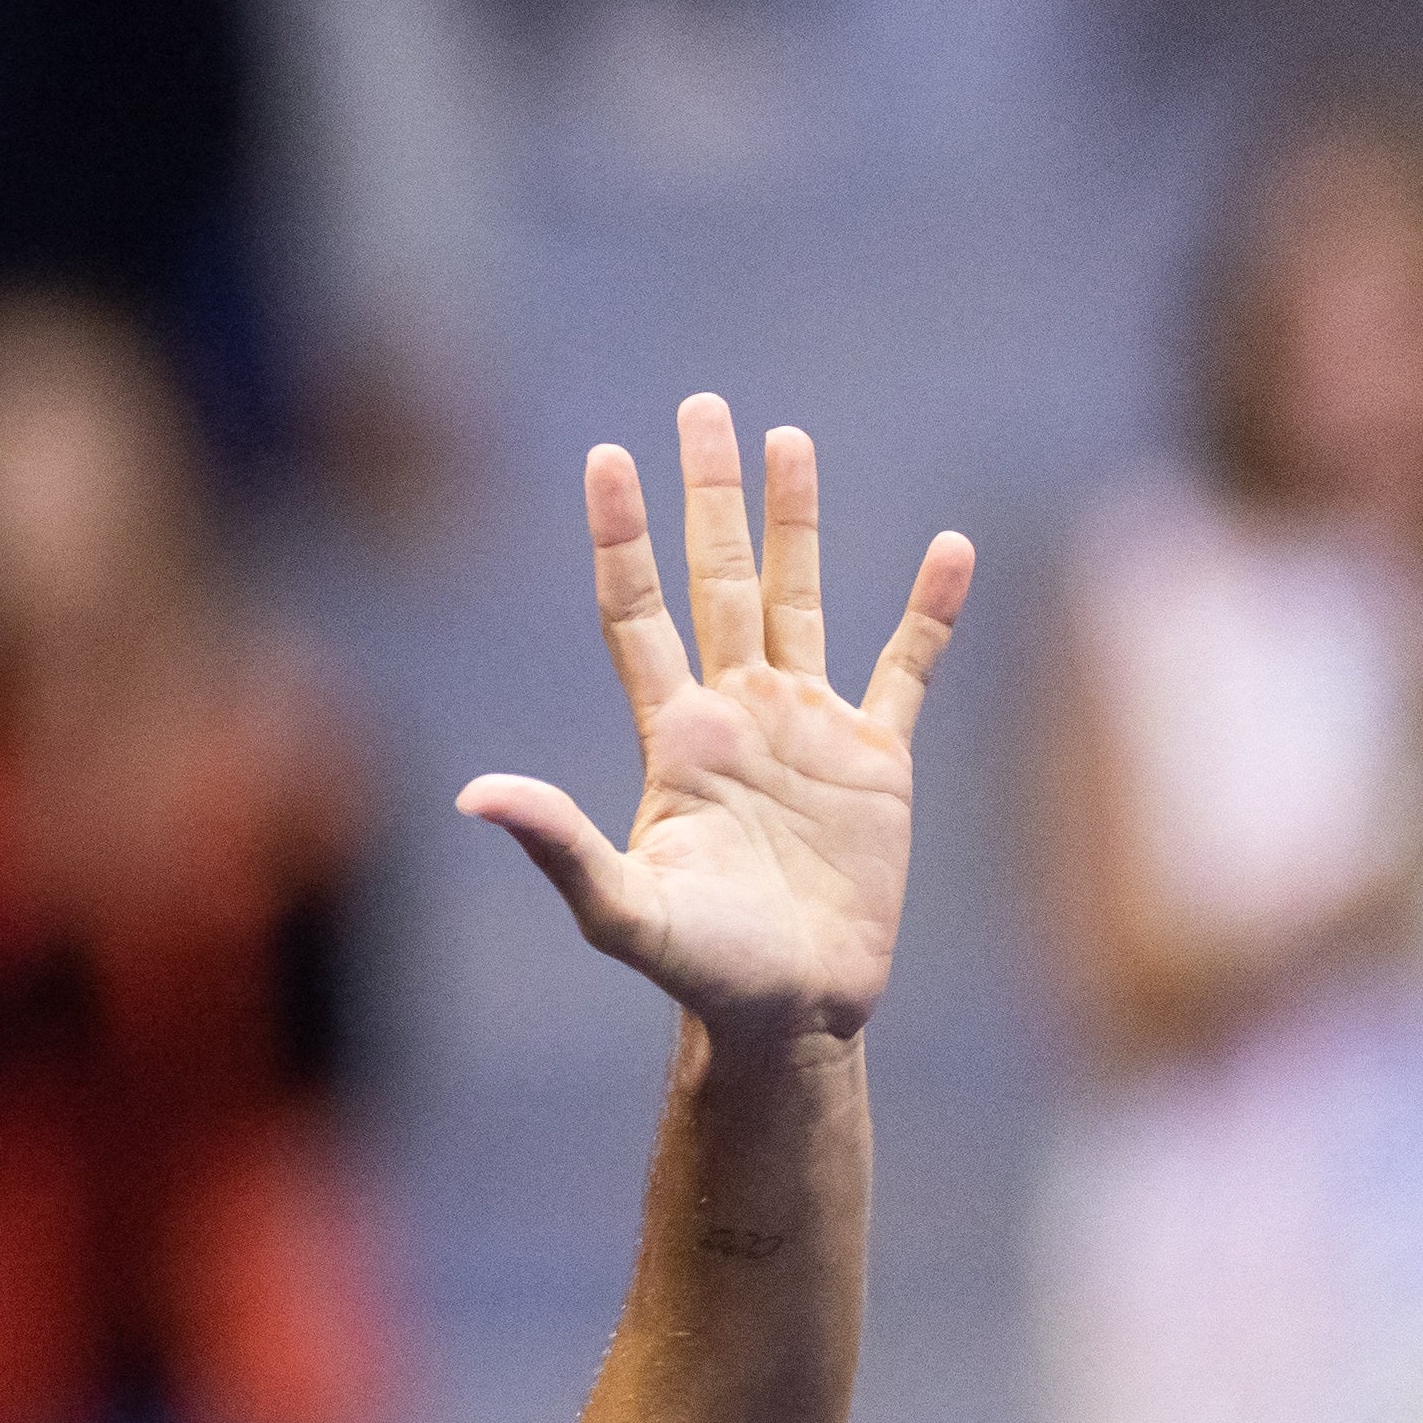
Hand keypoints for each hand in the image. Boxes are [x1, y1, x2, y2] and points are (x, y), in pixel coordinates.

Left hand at [458, 398, 971, 1046]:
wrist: (789, 1016)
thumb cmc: (700, 972)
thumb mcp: (623, 910)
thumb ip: (558, 845)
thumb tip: (472, 796)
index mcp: (674, 737)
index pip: (637, 611)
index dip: (621, 536)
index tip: (605, 456)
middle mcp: (736, 713)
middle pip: (719, 578)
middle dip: (709, 496)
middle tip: (702, 406)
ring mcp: (807, 730)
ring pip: (802, 599)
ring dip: (798, 521)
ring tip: (787, 439)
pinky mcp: (876, 762)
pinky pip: (906, 667)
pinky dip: (930, 612)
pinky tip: (951, 551)